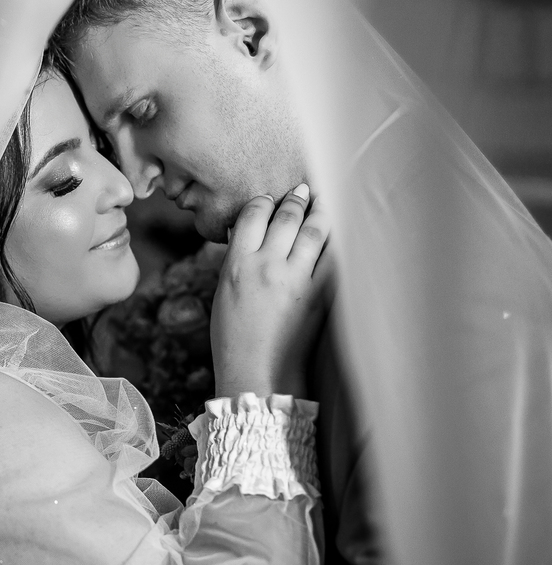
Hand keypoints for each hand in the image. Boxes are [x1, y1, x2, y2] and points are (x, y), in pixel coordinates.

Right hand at [211, 184, 331, 399]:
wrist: (257, 374)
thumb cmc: (233, 339)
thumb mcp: (223, 294)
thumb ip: (237, 262)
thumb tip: (251, 237)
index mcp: (236, 265)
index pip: (253, 215)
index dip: (263, 201)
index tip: (270, 199)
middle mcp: (266, 266)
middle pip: (286, 217)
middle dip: (296, 199)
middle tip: (302, 191)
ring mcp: (295, 280)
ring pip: (314, 230)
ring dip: (320, 211)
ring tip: (322, 202)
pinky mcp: (319, 296)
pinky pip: (334, 258)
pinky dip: (338, 241)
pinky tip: (340, 231)